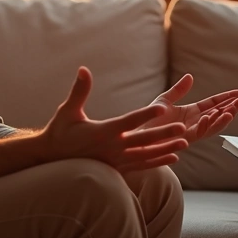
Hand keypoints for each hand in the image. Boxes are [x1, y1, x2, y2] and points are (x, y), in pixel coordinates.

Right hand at [41, 67, 188, 171]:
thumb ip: (79, 91)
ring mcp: (116, 160)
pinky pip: (142, 166)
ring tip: (185, 142)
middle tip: (183, 128)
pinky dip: (159, 162)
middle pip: (143, 140)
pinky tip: (174, 157)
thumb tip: (83, 69)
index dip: (147, 114)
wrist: (52, 159)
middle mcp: (113, 148)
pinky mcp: (118, 169)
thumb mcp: (68, 110)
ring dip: (166, 149)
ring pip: (147, 155)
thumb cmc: (61, 132)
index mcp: (103, 132)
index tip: (163, 107)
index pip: (130, 121)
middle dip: (164, 134)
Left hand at [140, 74, 237, 144]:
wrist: (135, 134)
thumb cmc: (148, 119)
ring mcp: (190, 132)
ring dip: (223, 119)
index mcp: (191, 112)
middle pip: (217, 115)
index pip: (213, 104)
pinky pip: (198, 133)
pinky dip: (206, 125)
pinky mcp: (183, 139)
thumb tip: (190, 76)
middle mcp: (194, 123)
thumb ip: (178, 90)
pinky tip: (212, 116)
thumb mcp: (164, 100)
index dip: (227, 98)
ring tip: (233, 110)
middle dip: (231, 108)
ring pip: (212, 126)